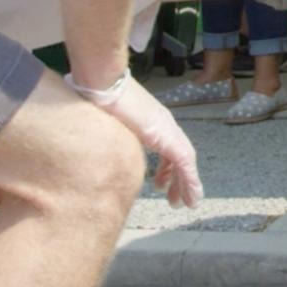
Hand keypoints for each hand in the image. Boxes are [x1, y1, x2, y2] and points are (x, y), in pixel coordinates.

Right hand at [101, 80, 204, 207]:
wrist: (102, 82)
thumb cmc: (96, 98)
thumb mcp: (106, 123)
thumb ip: (110, 135)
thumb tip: (94, 147)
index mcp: (152, 121)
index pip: (167, 147)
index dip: (166, 167)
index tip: (160, 184)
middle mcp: (164, 123)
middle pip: (179, 156)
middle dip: (178, 179)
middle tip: (174, 199)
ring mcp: (167, 128)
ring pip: (185, 161)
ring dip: (186, 184)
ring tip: (184, 203)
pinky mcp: (166, 135)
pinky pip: (184, 162)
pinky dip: (190, 180)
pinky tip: (191, 197)